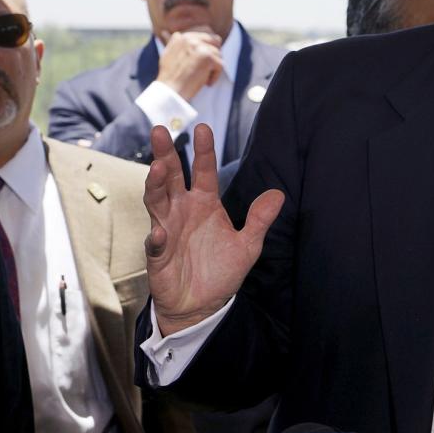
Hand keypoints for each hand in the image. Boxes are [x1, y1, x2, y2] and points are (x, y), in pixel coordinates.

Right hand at [144, 123, 283, 335]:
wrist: (202, 305)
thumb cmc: (221, 271)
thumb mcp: (248, 244)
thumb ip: (259, 219)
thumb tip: (278, 194)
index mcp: (205, 203)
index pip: (204, 171)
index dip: (204, 150)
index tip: (203, 128)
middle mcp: (182, 210)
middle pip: (172, 176)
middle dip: (165, 154)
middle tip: (160, 130)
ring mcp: (167, 229)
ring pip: (156, 201)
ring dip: (155, 184)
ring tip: (158, 168)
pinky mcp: (157, 254)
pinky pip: (154, 243)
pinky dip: (156, 237)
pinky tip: (159, 232)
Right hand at [156, 28, 223, 100]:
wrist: (170, 91)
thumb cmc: (170, 77)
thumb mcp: (168, 54)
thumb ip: (174, 42)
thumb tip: (169, 32)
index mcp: (181, 36)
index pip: (205, 30)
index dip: (210, 43)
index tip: (206, 58)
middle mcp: (189, 38)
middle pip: (215, 40)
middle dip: (214, 55)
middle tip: (206, 68)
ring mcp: (199, 46)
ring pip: (219, 54)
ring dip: (213, 68)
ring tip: (201, 77)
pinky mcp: (207, 57)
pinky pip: (221, 65)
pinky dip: (215, 76)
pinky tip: (205, 82)